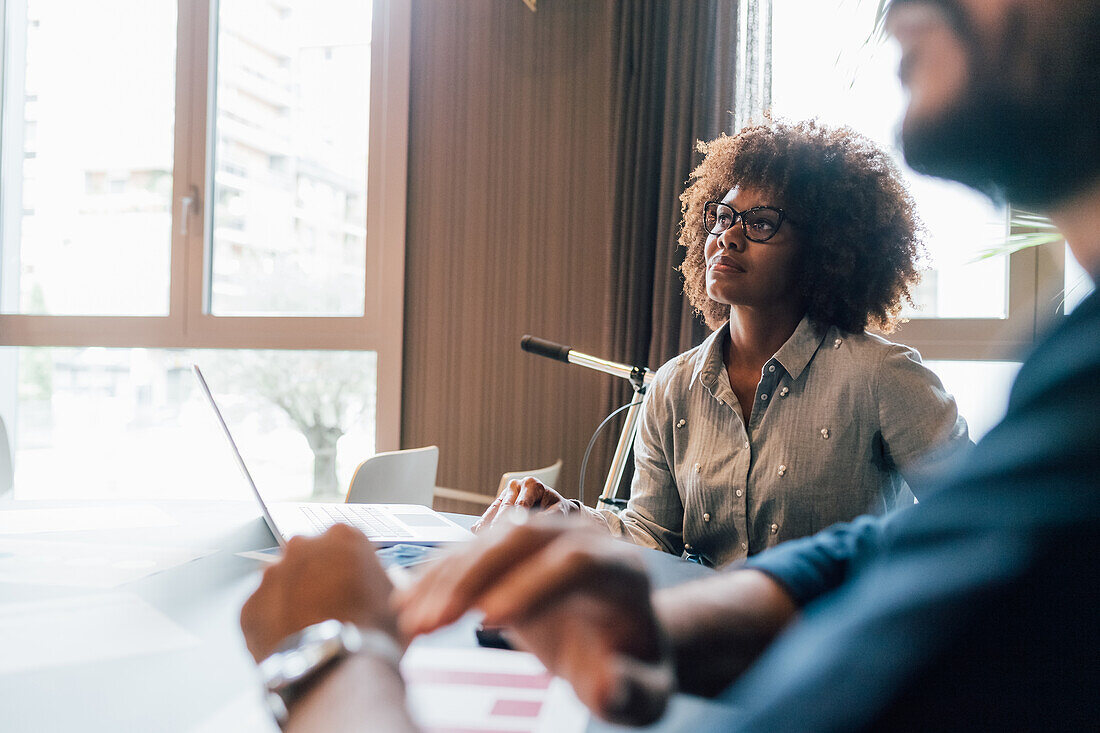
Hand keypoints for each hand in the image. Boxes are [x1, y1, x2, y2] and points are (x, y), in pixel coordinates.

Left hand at [240, 524, 399, 662]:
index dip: (347, 565)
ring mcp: (272, 575)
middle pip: (307, 556)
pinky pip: (260, 610)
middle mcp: (303, 547)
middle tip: (328, 607)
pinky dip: (271, 623)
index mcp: (343, 536)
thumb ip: (370, 580)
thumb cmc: (370, 636)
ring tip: (308, 628)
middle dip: (314, 575)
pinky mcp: (249, 606)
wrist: (338, 672)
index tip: (349, 581)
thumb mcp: (391, 597)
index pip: (343, 541)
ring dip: (291, 597)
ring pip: (280, 581)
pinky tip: (291, 641)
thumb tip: (365, 588)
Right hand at [395, 518, 672, 724]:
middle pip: (524, 536)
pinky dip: (437, 576)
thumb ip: (632, 691)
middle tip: (434, 621)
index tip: (490, 621)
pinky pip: (472, 552)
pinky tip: (407, 604)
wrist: (621, 641)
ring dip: (446, 578)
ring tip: (412, 623)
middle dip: (474, 575)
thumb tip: (607, 688)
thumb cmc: (632, 668)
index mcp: (621, 568)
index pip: (577, 559)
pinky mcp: (516, 549)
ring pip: (490, 540)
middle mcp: (583, 538)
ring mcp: (547, 537)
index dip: (533, 584)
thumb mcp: (645, 692)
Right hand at [472, 477, 573, 532]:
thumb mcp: (559, 512)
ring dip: (487, 524)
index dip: (515, 520)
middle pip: (506, 507)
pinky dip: (484, 523)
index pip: (521, 504)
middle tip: (494, 540)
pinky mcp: (500, 502)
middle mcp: (517, 485)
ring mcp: (507, 493)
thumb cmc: (558, 510)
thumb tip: (532, 524)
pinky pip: (490, 513)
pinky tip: (476, 531)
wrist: (555, 507)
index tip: (510, 532)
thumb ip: (547, 517)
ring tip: (480, 537)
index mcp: (532, 484)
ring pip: (494, 510)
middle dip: (499, 524)